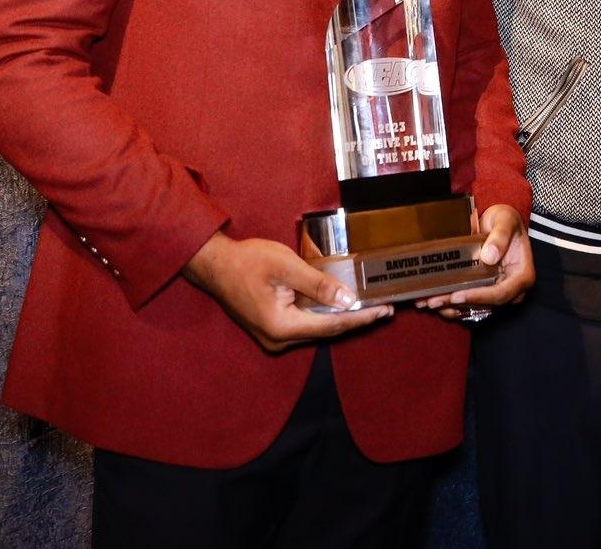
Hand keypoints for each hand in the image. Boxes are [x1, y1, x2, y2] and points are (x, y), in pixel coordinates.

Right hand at [181, 231, 392, 351]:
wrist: (215, 265)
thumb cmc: (248, 261)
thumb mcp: (286, 267)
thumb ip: (318, 284)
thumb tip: (348, 299)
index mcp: (282, 327)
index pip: (332, 325)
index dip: (361, 318)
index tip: (385, 311)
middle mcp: (279, 340)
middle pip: (327, 330)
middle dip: (356, 319)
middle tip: (384, 308)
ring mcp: (274, 337)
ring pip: (317, 328)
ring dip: (341, 317)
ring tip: (369, 306)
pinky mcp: (273, 329)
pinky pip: (306, 324)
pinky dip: (324, 314)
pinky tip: (341, 304)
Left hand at [419, 204, 534, 318]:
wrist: (498, 222)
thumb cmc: (506, 220)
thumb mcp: (506, 220)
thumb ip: (500, 236)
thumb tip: (489, 257)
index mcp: (522, 275)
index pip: (501, 293)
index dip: (479, 297)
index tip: (458, 295)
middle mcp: (510, 289)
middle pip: (484, 304)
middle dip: (458, 303)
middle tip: (434, 300)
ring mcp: (495, 291)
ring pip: (473, 306)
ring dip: (449, 307)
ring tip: (427, 301)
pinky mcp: (482, 291)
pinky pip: (467, 302)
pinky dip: (449, 303)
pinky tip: (430, 300)